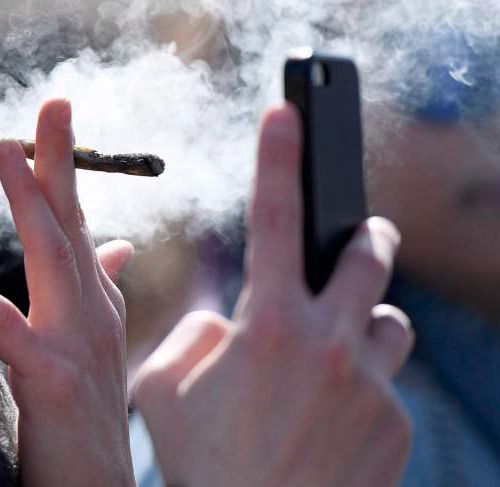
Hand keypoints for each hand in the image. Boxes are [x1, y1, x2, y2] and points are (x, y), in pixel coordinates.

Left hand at [0, 98, 135, 486]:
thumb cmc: (90, 419)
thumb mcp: (98, 344)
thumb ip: (101, 288)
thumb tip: (117, 244)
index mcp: (97, 302)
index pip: (78, 221)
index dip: (66, 167)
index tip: (55, 115)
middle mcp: (94, 313)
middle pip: (73, 222)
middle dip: (62, 159)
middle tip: (54, 101)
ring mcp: (76, 343)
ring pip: (52, 257)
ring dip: (29, 199)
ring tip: (4, 149)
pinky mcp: (49, 379)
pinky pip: (4, 329)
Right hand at [132, 103, 414, 486]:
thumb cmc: (198, 463)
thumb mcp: (165, 386)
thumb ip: (196, 332)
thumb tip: (230, 319)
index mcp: (266, 325)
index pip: (270, 217)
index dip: (275, 157)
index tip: (285, 112)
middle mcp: (328, 346)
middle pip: (365, 257)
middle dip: (363, 234)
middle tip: (357, 232)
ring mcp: (371, 387)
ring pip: (390, 320)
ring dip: (365, 318)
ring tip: (338, 341)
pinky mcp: (397, 427)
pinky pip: (387, 384)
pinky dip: (361, 387)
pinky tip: (331, 417)